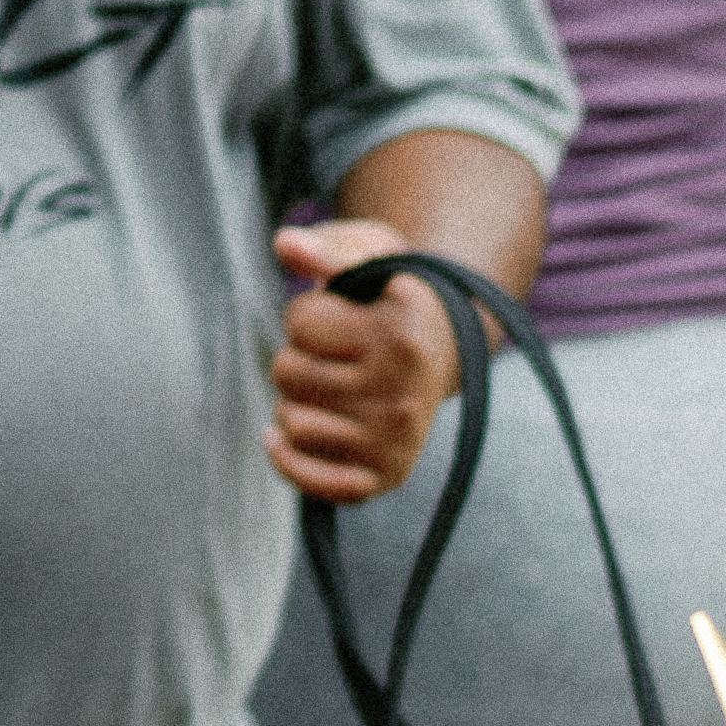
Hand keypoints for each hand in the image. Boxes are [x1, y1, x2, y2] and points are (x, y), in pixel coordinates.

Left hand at [263, 219, 461, 501]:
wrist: (440, 346)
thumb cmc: (389, 293)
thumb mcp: (367, 251)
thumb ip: (325, 245)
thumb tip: (287, 246)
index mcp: (404, 333)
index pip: (301, 320)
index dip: (310, 312)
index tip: (346, 313)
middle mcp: (406, 393)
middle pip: (287, 373)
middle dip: (298, 356)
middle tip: (336, 353)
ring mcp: (397, 441)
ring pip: (290, 423)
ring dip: (295, 400)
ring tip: (331, 385)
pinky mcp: (384, 476)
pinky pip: (308, 480)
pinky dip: (287, 458)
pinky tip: (285, 435)